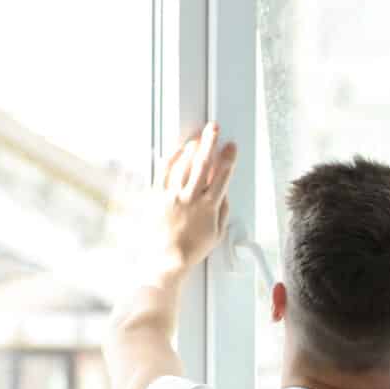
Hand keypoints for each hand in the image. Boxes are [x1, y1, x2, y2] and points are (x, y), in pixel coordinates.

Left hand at [142, 124, 235, 277]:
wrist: (166, 260)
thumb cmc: (191, 249)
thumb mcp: (216, 233)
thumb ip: (222, 210)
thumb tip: (224, 192)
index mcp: (208, 207)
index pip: (222, 176)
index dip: (228, 159)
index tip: (231, 147)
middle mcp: (191, 198)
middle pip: (203, 164)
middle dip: (210, 143)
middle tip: (214, 128)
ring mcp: (173, 196)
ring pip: (184, 164)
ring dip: (192, 148)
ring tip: (198, 137)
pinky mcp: (158, 196)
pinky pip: (165, 171)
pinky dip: (172, 158)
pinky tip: (178, 150)